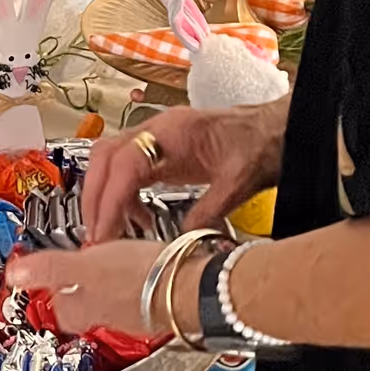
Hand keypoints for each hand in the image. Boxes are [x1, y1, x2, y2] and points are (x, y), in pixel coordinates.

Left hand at [5, 239, 174, 338]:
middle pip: (87, 310)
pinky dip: (140, 284)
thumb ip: (49, 269)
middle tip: (81, 273)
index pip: (62, 309)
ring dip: (110, 287)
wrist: (191, 286)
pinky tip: (146, 269)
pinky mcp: (164, 304)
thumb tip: (13, 276)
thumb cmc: (140, 278)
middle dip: (82, 292)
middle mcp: (110, 316)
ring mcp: (138, 313)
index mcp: (86, 308)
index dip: (56, 292)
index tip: (52, 280)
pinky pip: (144, 296)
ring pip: (114, 303)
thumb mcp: (84, 264)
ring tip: (111, 265)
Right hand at [81, 100, 287, 244]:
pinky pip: (126, 169)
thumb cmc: (260, 144)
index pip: (126, 163)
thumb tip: (181, 241)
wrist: (275, 129)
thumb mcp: (238, 183)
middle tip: (96, 235)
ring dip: (104, 197)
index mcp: (176, 131)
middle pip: (105, 159)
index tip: (104, 230)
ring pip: (110, 162)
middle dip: (94, 199)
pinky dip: (123, 195)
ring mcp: (156, 137)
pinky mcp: (160, 150)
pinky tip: (137, 218)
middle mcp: (159, 129)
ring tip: (111, 231)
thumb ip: (208, 211)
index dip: (110, 199)